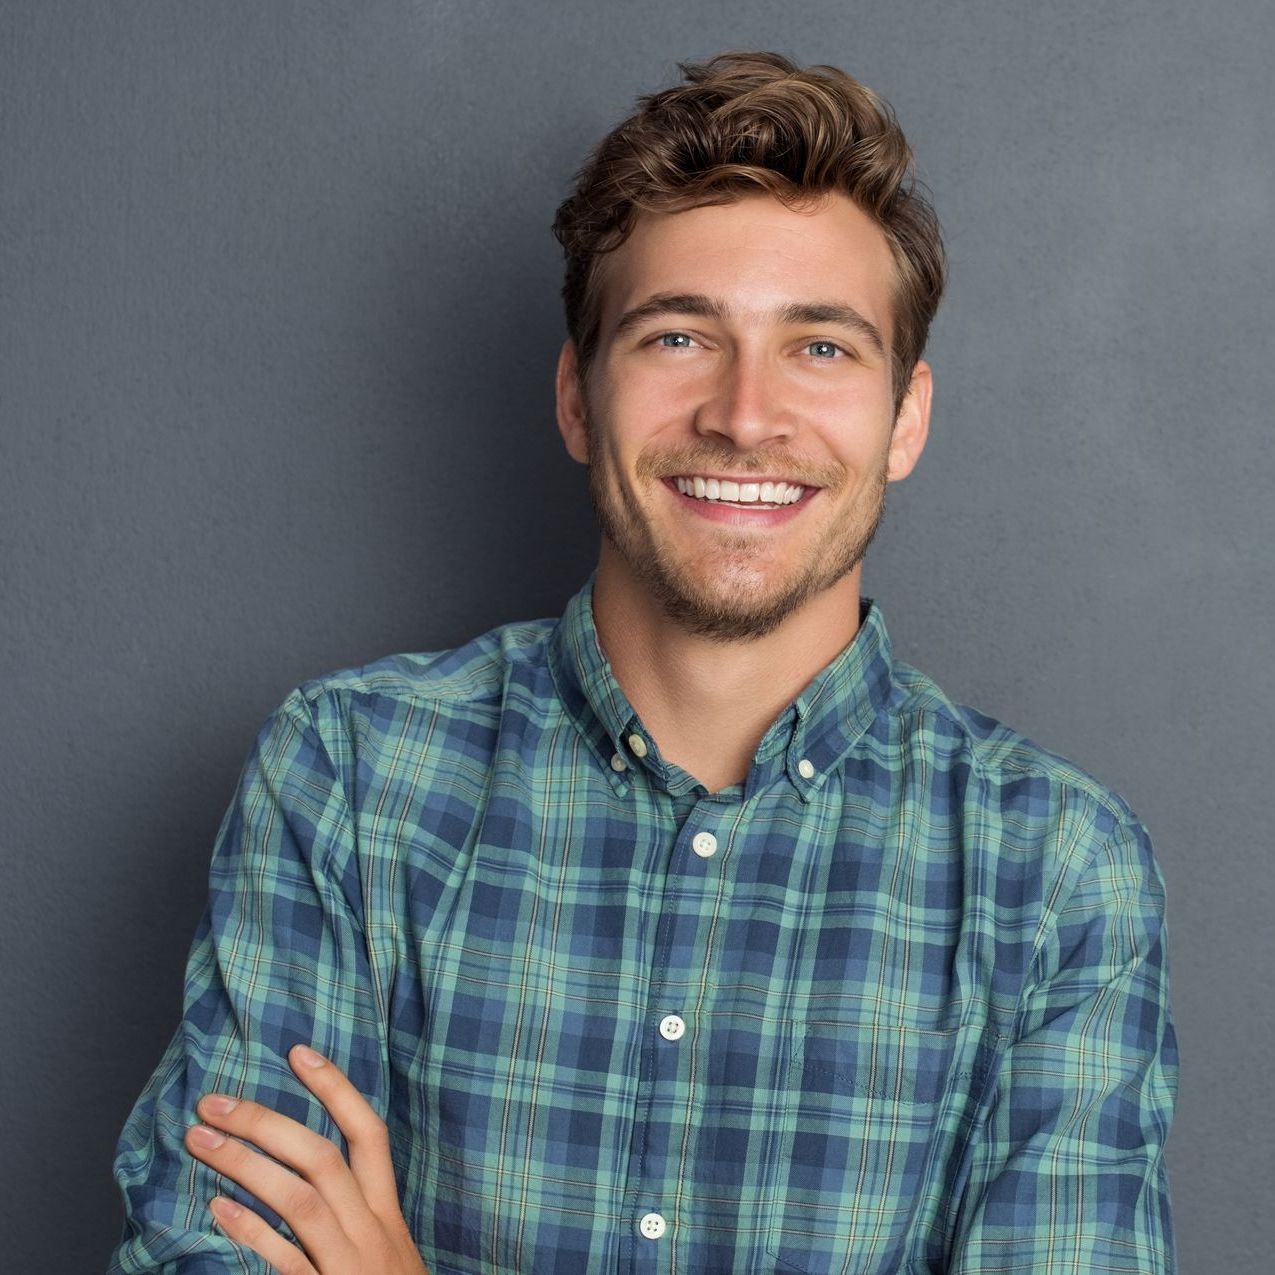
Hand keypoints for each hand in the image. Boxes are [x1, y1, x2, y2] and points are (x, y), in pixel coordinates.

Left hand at [183, 1043, 427, 1273]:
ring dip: (247, 1163)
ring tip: (201, 1140)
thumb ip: (355, 1215)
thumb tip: (311, 1172)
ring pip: (301, 1199)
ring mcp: (351, 1264)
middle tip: (216, 1100)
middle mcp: (373, 1231)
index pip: (368, 1134)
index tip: (298, 1052)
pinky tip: (218, 1209)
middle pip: (323, 1159)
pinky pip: (287, 1261)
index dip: (336, 1089)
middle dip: (268, 1122)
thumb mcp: (386, 1253)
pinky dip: (254, 1231)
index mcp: (387, 1213)